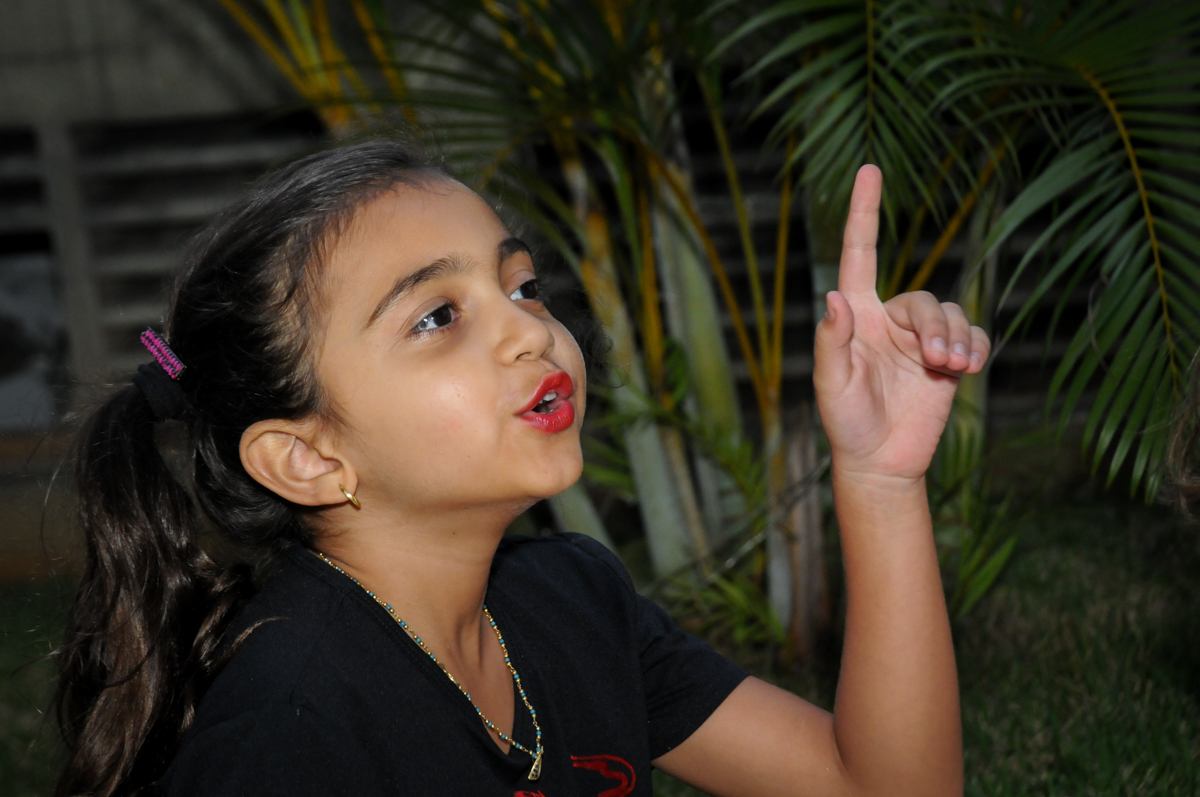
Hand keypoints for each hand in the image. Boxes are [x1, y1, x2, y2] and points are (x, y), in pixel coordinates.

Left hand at [814, 165, 990, 482]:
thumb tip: (833, 298)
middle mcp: (890, 321)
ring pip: (950, 314)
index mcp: (857, 317)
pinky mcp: (949, 361)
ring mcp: (921, 340)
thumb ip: (832, 343)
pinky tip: (969, 369)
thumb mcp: (832, 386)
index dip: (865, 212)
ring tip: (952, 369)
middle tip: (937, 363)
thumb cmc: (846, 423)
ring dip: (956, 338)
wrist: (881, 461)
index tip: (870, 169)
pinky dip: (976, 347)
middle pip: (922, 299)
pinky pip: (972, 336)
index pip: (861, 255)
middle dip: (935, 327)